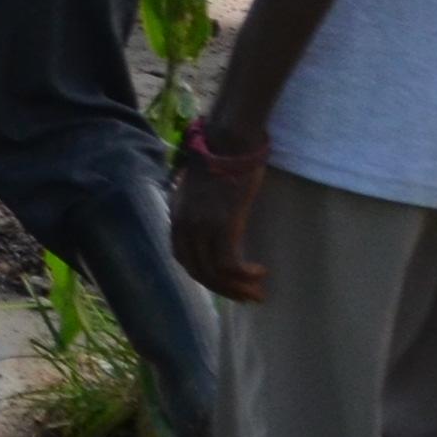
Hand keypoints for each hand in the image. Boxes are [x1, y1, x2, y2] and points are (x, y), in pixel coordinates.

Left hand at [172, 133, 267, 302]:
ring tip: (258, 292)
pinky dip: (245, 274)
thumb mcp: (198, 186)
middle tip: (247, 297)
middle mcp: (185, 226)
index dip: (203, 275)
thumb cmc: (221, 157)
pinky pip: (230, 264)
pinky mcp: (223, 225)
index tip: (223, 283)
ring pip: (215, 273)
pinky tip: (260, 273)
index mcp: (177, 216)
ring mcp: (202, 227)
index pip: (183, 258)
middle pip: (199, 271)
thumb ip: (197, 206)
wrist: (228, 139)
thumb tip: (209, 219)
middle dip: (223, 289)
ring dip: (238, 288)